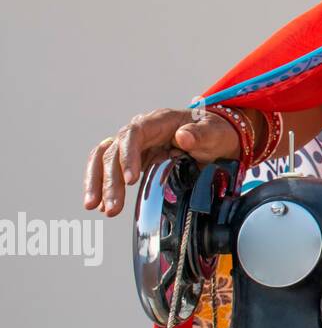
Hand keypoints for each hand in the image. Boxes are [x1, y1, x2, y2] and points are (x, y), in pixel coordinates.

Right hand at [83, 107, 239, 217]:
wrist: (218, 140)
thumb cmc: (216, 133)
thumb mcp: (215, 133)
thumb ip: (201, 134)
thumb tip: (183, 136)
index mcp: (159, 121)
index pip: (133, 133)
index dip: (128, 155)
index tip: (131, 180)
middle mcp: (142, 130)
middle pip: (115, 150)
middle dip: (110, 179)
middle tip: (113, 206)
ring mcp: (135, 144)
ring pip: (105, 158)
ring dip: (98, 183)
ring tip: (96, 207)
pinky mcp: (133, 158)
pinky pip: (109, 167)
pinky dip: (102, 184)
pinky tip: (100, 203)